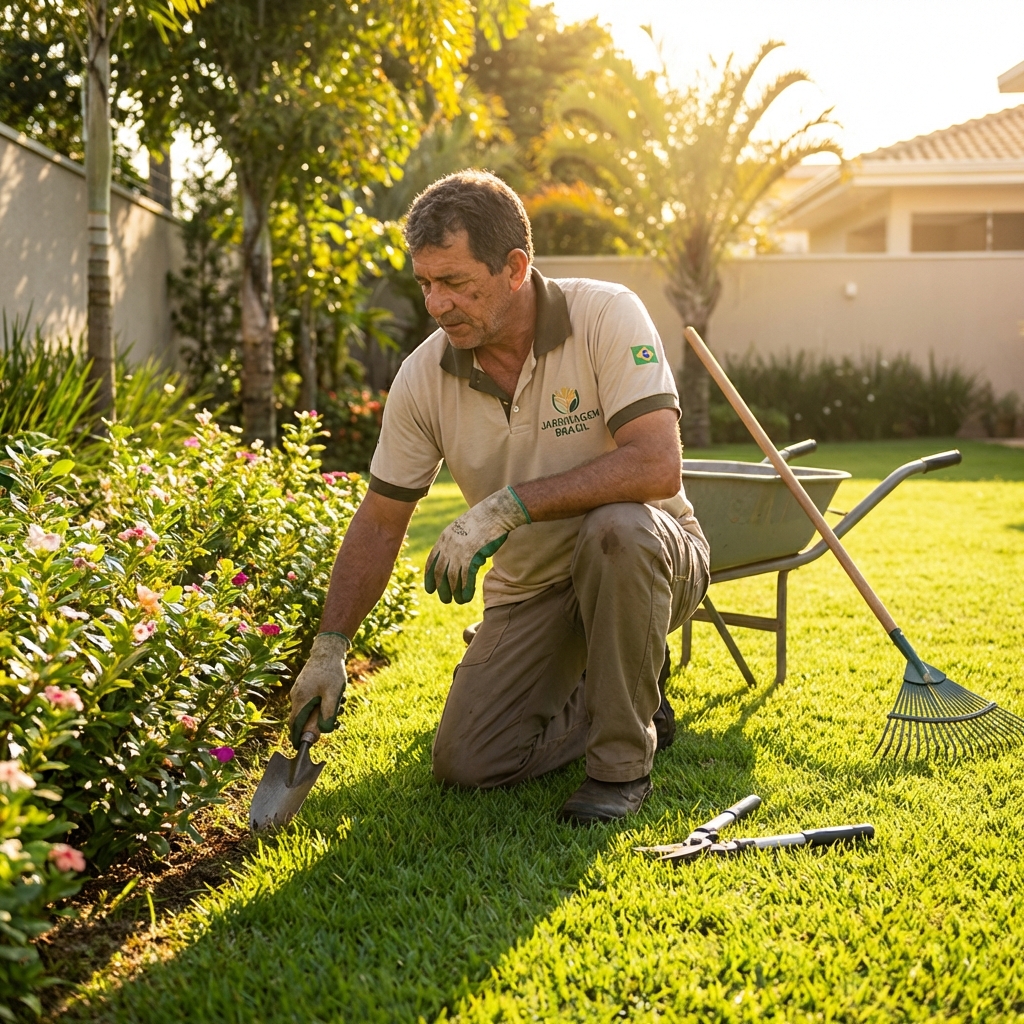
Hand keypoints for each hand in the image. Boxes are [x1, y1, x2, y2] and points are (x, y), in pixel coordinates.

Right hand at [288, 632, 348, 746]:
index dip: (298, 738)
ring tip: (342, 705)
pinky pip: (311, 701)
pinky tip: (337, 697)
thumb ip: (328, 713)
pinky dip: (322, 703)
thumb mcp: (333, 694)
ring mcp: (299, 690)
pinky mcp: (305, 686)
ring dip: (324, 712)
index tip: (303, 747)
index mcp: (300, 700)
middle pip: (303, 719)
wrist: (328, 650)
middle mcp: (296, 696)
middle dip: (318, 724)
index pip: (294, 725)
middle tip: (337, 722)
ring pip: (309, 709)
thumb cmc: (331, 671)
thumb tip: (324, 731)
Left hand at [425, 486, 530, 603]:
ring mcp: (460, 551)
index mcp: (444, 537)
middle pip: (439, 572)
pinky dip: (465, 589)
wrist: (496, 512)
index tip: (430, 589)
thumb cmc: (485, 520)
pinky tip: (466, 598)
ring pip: (451, 578)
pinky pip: (465, 577)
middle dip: (441, 588)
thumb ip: (460, 543)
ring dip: (454, 592)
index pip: (431, 561)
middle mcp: (448, 545)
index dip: (429, 577)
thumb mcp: (465, 529)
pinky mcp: (472, 556)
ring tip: (458, 601)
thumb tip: (465, 559)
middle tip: (445, 600)